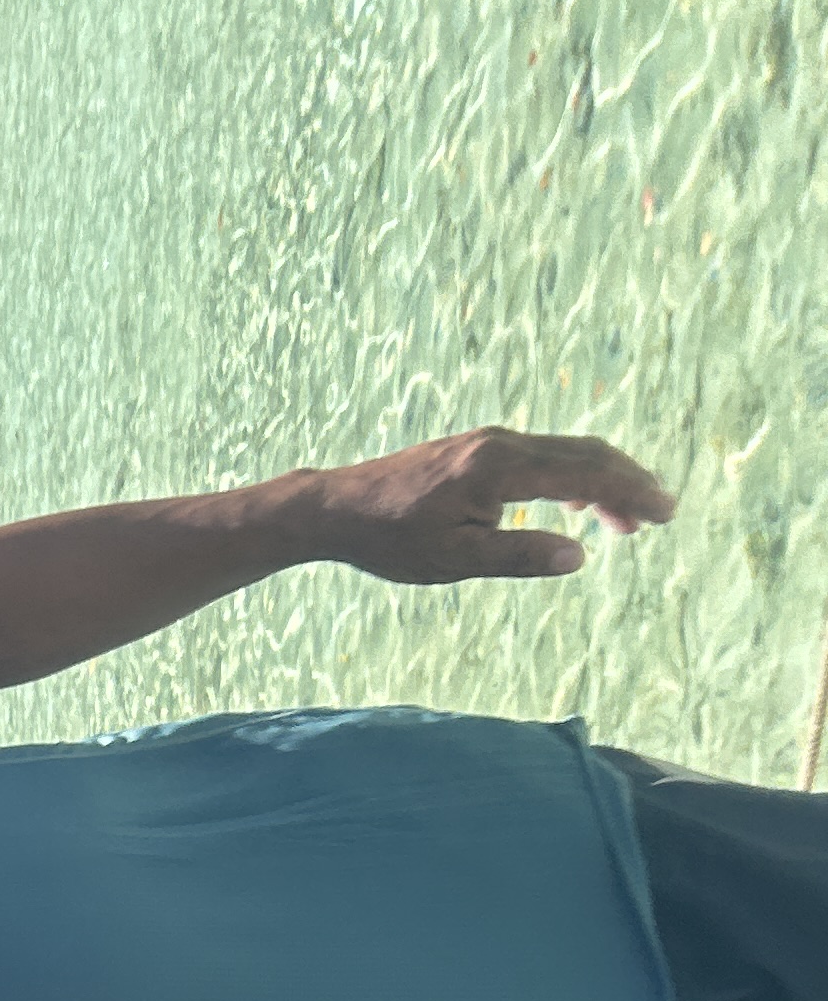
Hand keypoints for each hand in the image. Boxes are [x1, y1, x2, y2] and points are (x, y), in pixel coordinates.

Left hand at [300, 427, 674, 584]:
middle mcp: (500, 444)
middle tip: (659, 515)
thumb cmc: (388, 538)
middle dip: (627, 483)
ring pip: (565, 452)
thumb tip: (578, 555)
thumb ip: (517, 556)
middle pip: (585, 455)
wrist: (335, 507)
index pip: (584, 475)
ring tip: (624, 520)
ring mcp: (488, 442)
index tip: (665, 513)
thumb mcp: (452, 559)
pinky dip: (571, 475)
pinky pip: (541, 454)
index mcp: (499, 468)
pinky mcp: (476, 448)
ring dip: (601, 481)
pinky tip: (575, 504)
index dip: (630, 493)